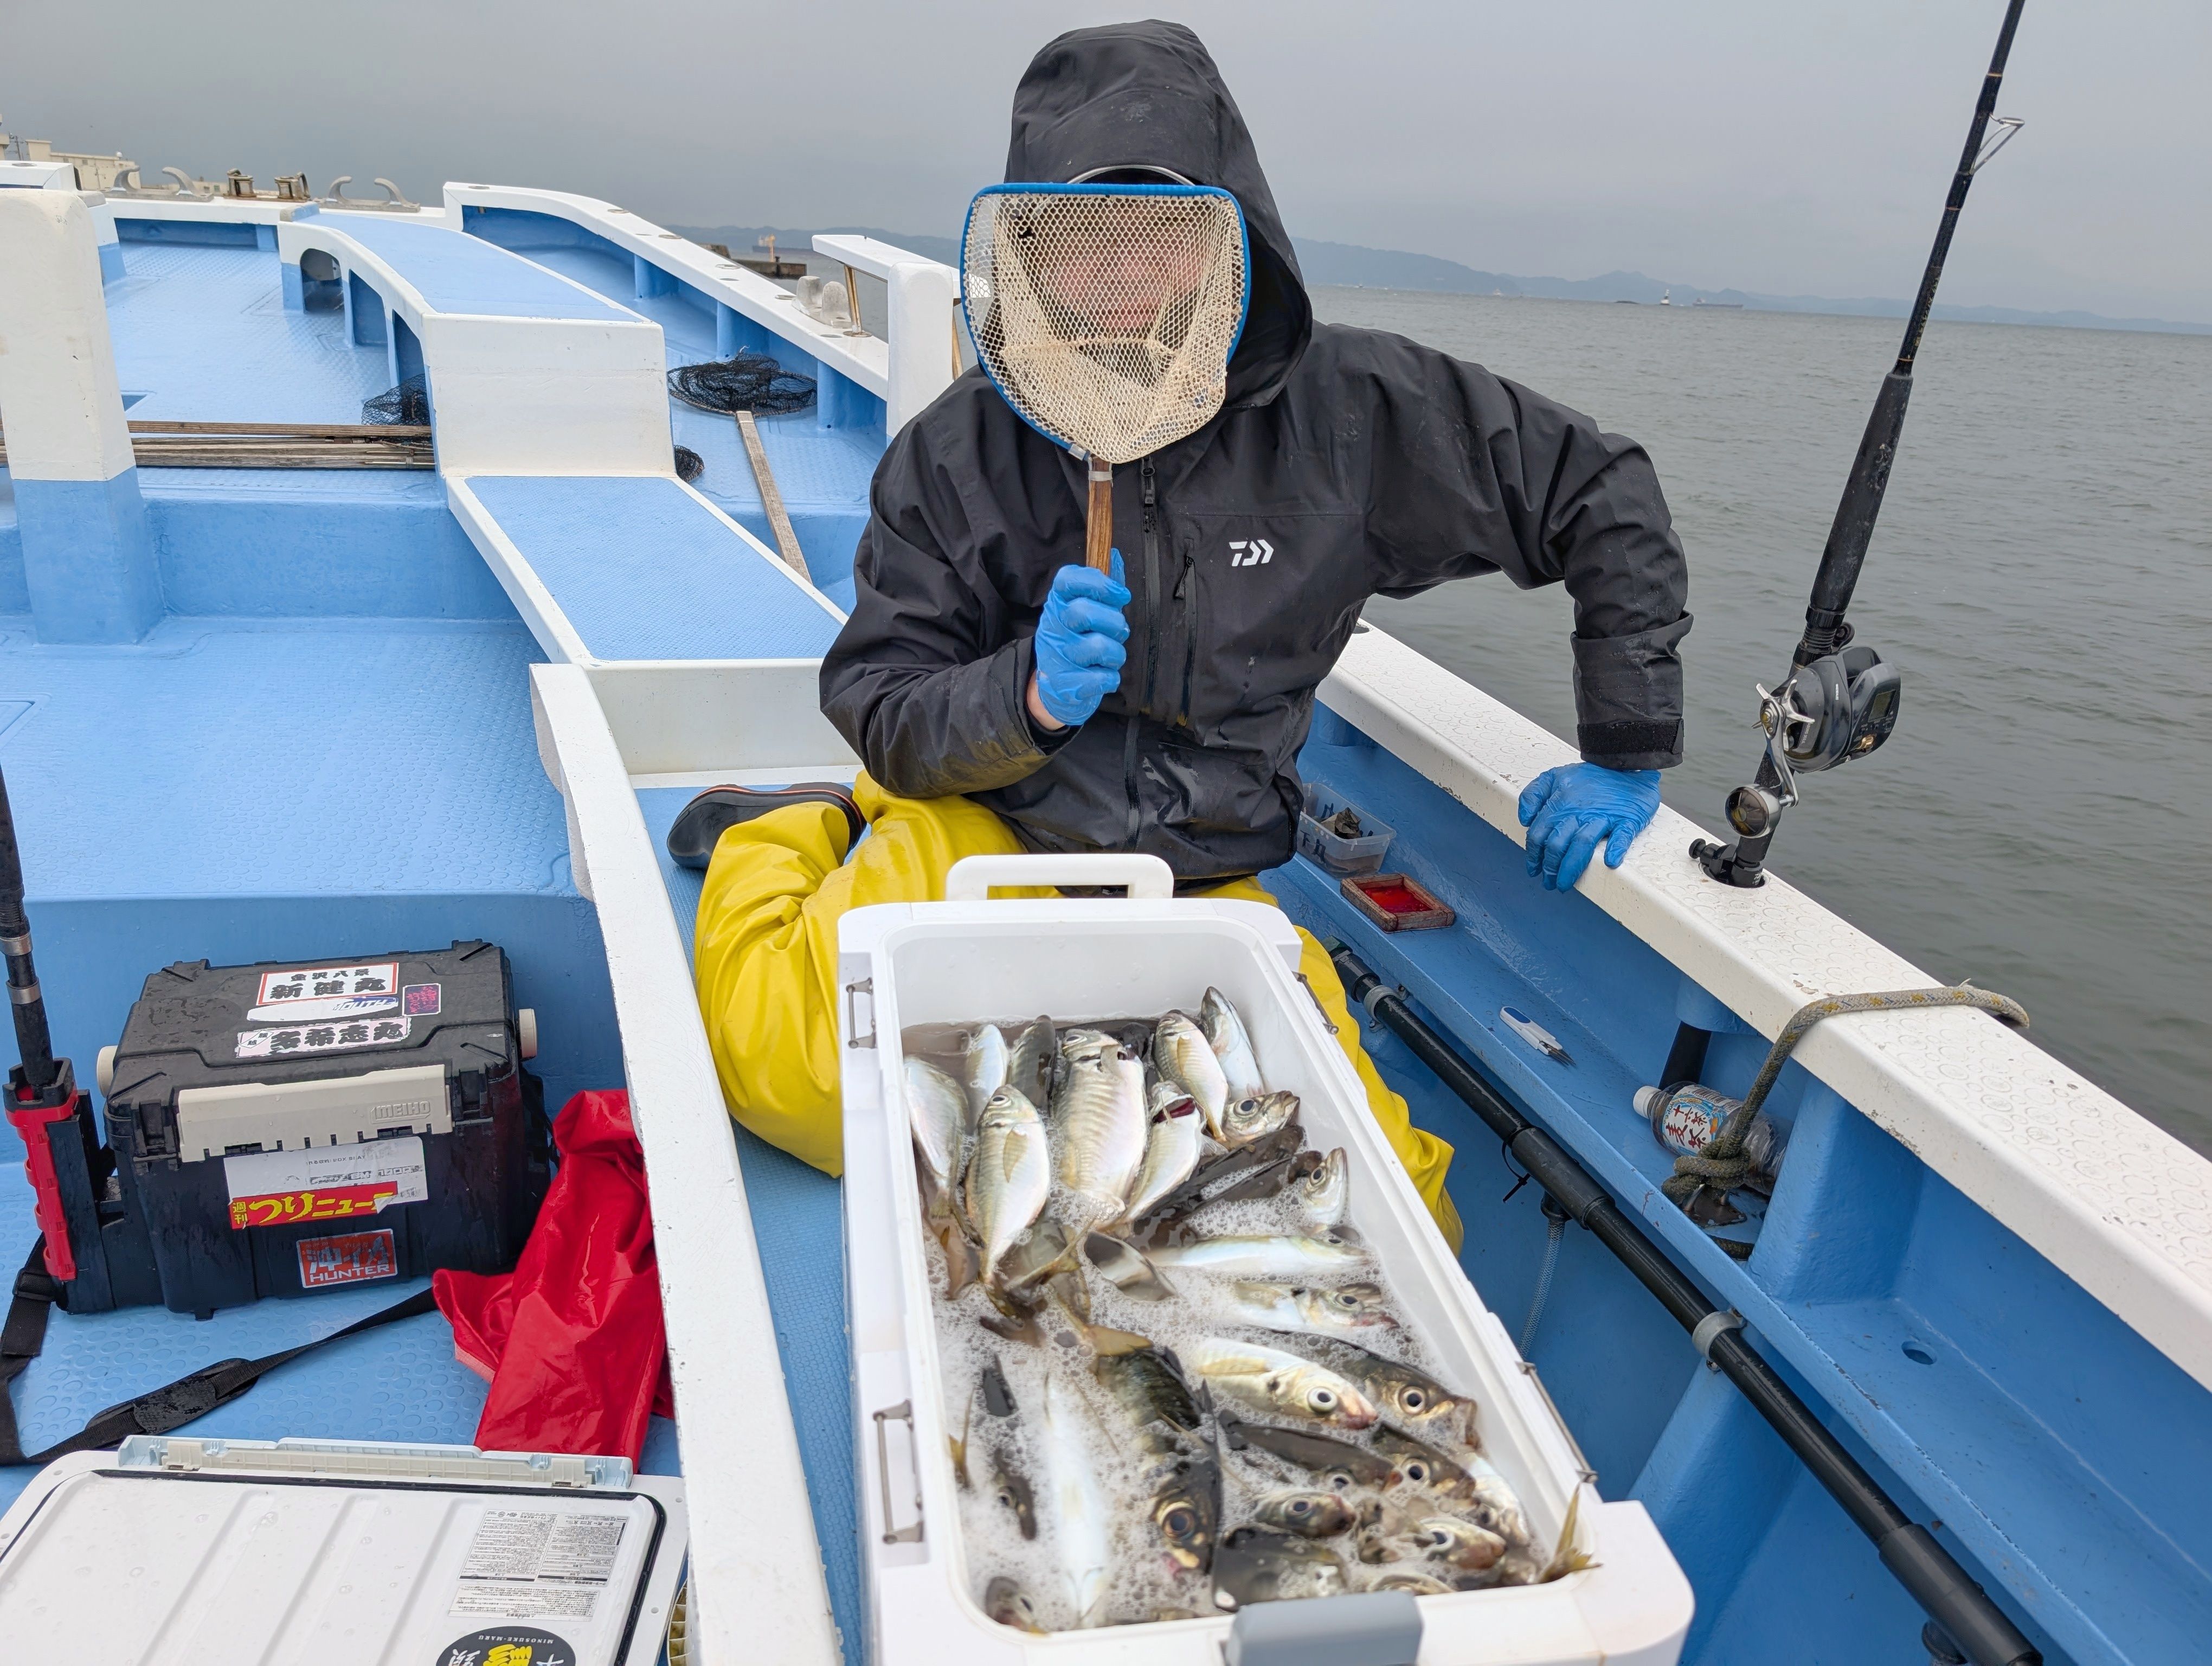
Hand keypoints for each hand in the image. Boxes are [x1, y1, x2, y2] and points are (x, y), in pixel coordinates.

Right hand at [1028, 551, 1128, 728]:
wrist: (1055, 686)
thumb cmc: (1078, 640)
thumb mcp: (1084, 609)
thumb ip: (1101, 584)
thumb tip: (1114, 555)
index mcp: (1058, 603)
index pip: (1068, 579)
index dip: (1098, 582)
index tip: (1120, 594)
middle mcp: (1054, 626)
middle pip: (1084, 612)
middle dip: (1114, 622)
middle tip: (1118, 630)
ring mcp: (1058, 655)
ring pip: (1099, 646)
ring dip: (1115, 653)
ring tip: (1108, 656)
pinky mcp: (1066, 684)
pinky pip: (1101, 678)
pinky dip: (1110, 678)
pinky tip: (1101, 675)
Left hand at [1517, 762, 1660, 891]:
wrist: (1625, 762)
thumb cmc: (1591, 775)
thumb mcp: (1554, 776)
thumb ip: (1533, 795)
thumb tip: (1524, 820)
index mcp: (1560, 802)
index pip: (1539, 833)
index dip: (1533, 854)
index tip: (1534, 868)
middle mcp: (1579, 810)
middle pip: (1558, 843)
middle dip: (1550, 867)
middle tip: (1549, 882)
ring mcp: (1604, 815)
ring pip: (1583, 844)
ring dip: (1572, 867)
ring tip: (1565, 884)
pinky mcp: (1627, 818)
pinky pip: (1622, 835)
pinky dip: (1616, 848)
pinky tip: (1610, 862)